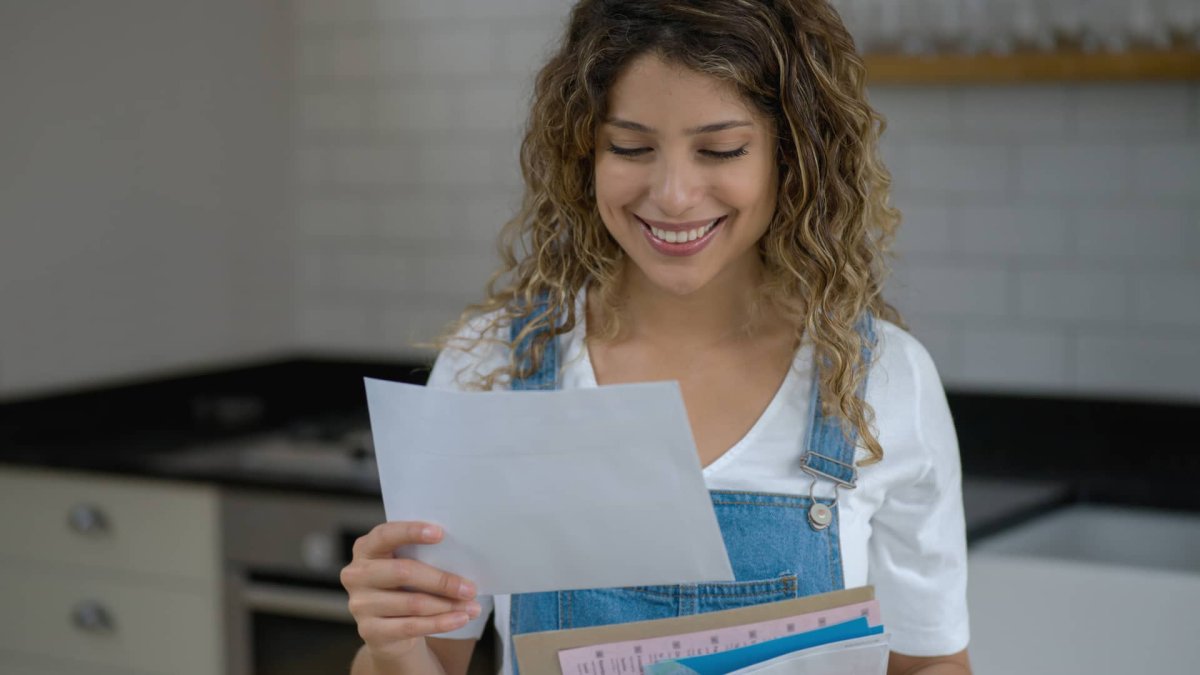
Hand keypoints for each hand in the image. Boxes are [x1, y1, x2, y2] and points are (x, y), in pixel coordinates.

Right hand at [341, 521, 480, 666]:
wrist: (389, 630)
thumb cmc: (405, 587)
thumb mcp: (408, 566)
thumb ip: (423, 556)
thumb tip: (463, 556)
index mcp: (366, 548)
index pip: (385, 535)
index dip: (411, 532)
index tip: (440, 534)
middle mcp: (357, 575)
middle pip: (403, 572)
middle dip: (442, 580)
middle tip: (470, 587)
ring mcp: (360, 604)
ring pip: (413, 603)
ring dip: (448, 605)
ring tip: (472, 607)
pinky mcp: (369, 631)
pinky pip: (412, 626)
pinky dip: (441, 623)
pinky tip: (460, 619)